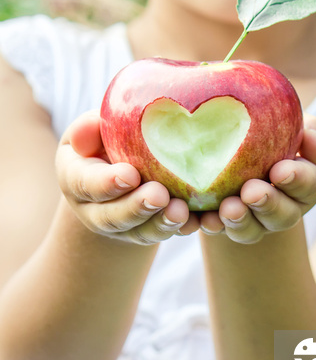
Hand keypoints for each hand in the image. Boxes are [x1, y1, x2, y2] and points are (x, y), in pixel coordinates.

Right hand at [56, 111, 198, 243]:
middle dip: (136, 208)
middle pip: (111, 217)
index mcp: (75, 178)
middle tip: (159, 196)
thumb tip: (90, 125)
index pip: (85, 183)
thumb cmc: (104, 136)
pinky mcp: (147, 230)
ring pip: (139, 231)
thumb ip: (90, 127)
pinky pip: (163, 233)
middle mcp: (94, 209)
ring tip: (181, 212)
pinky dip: (180, 230)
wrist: (118, 165)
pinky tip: (196, 221)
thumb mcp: (92, 126)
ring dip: (160, 224)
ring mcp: (121, 225)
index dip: (106, 183)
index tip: (130, 176)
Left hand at [200, 114, 315, 243]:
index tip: (280, 170)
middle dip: (268, 204)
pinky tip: (205, 219)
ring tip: (228, 208)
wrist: (243, 144)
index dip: (298, 180)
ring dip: (240, 220)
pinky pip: (220, 230)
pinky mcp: (228, 223)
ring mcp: (257, 220)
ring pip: (252, 229)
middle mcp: (286, 208)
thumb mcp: (301, 126)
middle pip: (283, 215)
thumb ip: (314, 131)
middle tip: (251, 192)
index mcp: (309, 182)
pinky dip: (213, 226)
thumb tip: (310, 136)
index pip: (310, 184)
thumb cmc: (280, 130)